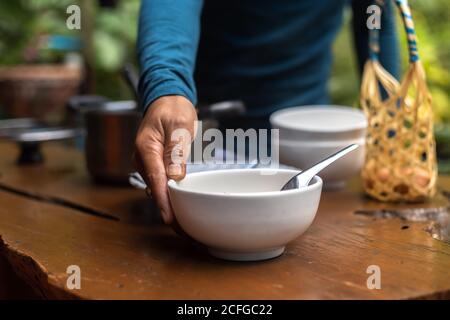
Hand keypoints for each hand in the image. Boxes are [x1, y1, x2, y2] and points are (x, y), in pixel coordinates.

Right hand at [134, 95, 196, 223]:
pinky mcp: (154, 165)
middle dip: (168, 209)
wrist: (166, 100)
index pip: (155, 178)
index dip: (163, 200)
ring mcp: (147, 163)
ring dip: (170, 206)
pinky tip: (182, 208)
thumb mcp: (179, 125)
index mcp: (146, 147)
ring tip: (186, 225)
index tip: (170, 218)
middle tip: (185, 230)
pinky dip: (171, 197)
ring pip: (158, 189)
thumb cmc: (173, 109)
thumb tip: (175, 177)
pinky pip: (162, 184)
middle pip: (155, 189)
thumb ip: (176, 150)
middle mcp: (142, 158)